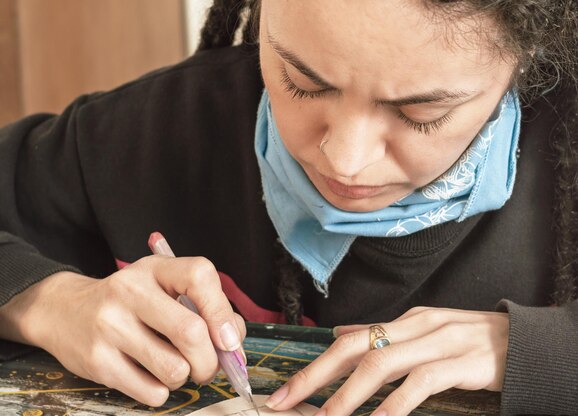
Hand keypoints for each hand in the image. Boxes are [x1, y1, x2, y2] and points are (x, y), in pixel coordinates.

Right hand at [0, 255, 245, 406]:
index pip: (199, 276)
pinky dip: (162, 392)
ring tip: (174, 367)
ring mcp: (110, 327)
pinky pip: (152, 392)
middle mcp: (130, 292)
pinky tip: (151, 376)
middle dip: (211, 360)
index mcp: (153, 269)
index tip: (229, 338)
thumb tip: (233, 343)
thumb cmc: (129, 301)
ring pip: (175, 368)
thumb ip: (201, 306)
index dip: (223, 311)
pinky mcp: (98, 362)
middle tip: (207, 366)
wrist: (62, 310)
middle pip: (192, 333)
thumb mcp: (161, 286)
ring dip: (185, 377)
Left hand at [265, 307, 507, 415]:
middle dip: (317, 377)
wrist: (525, 341)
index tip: (286, 391)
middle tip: (288, 402)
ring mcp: (440, 343)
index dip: (315, 366)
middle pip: (357, 348)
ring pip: (384, 364)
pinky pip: (423, 382)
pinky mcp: (464, 363)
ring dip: (350, 394)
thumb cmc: (469, 341)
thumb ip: (382, 336)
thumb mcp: (422, 332)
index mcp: (404, 322)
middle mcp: (416, 327)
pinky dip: (397, 403)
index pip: (349, 341)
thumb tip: (340, 334)